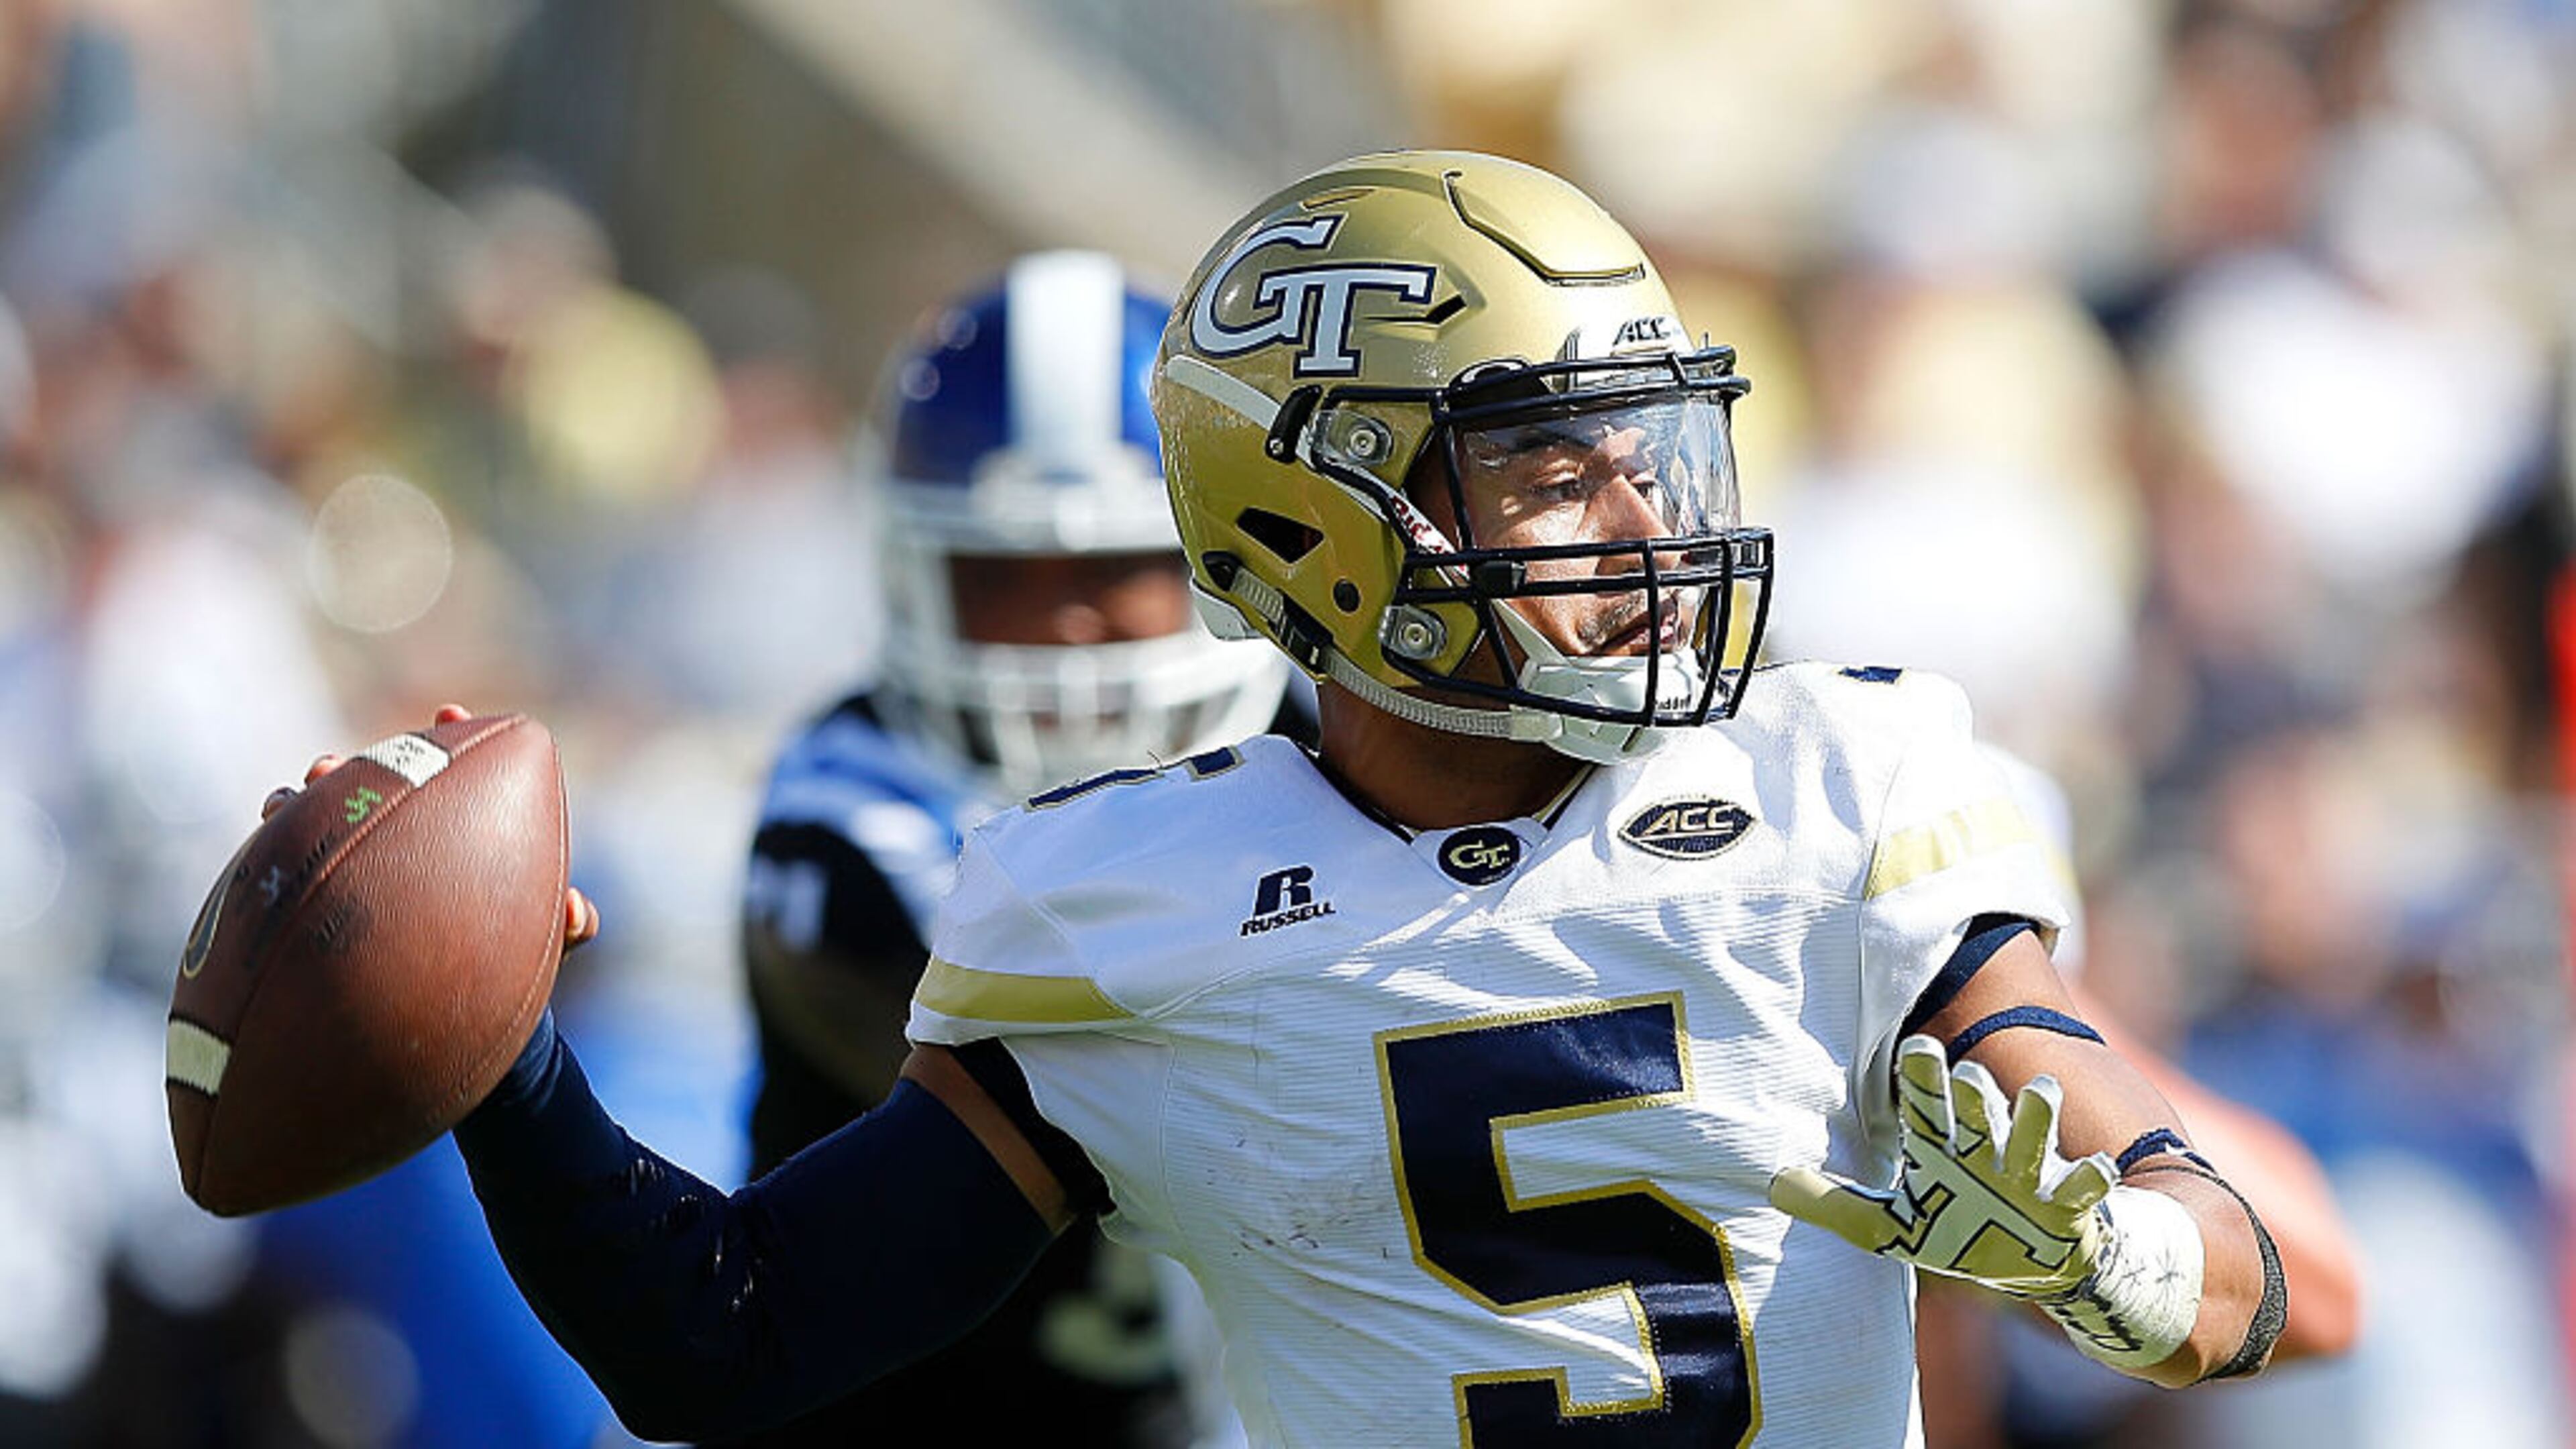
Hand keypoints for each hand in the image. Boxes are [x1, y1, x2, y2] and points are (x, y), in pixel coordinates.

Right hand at [262, 703, 599, 952]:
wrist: (461, 1024)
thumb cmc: (507, 970)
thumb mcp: (545, 949)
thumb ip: (571, 929)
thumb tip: (580, 908)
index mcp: (460, 835)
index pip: (455, 774)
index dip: (453, 738)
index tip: (449, 714)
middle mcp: (409, 843)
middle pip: (377, 789)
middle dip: (355, 770)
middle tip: (333, 764)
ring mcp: (364, 870)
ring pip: (327, 823)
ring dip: (309, 800)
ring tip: (298, 790)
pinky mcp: (326, 904)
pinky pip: (296, 874)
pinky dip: (281, 851)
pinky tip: (271, 836)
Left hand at [1769, 1034, 2111, 1299]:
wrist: (2027, 1264)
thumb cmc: (1958, 1230)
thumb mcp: (1890, 1229)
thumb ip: (1835, 1206)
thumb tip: (1772, 1184)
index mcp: (1944, 1150)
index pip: (1928, 1106)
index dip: (1923, 1077)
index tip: (1916, 1043)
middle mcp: (1988, 1152)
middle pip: (1982, 1112)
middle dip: (1978, 1093)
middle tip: (1970, 1073)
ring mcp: (2030, 1176)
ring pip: (2038, 1135)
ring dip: (2039, 1115)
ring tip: (2040, 1092)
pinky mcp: (2068, 1208)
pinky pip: (2085, 1188)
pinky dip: (2094, 1178)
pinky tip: (2100, 1168)